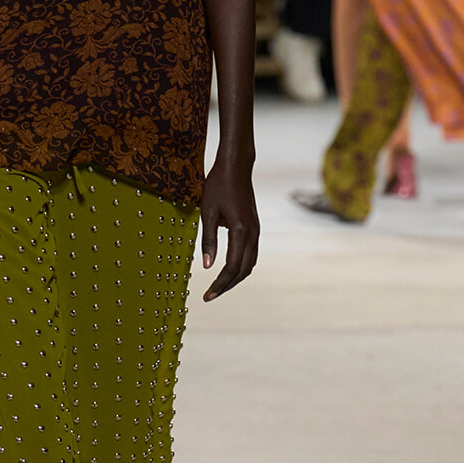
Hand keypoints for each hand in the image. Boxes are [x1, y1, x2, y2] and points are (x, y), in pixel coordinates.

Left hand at [200, 152, 258, 302]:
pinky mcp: (254, 227)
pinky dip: (241, 266)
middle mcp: (252, 233)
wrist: (236, 166)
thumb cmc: (218, 185)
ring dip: (235, 278)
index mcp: (240, 230)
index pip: (231, 267)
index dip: (219, 284)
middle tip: (210, 296)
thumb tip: (207, 267)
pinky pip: (251, 254)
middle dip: (227, 286)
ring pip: (250, 263)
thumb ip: (208, 240)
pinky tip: (228, 269)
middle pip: (243, 270)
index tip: (207, 296)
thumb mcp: (207, 211)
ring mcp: (256, 230)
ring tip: (218, 287)